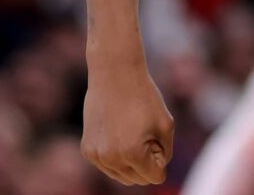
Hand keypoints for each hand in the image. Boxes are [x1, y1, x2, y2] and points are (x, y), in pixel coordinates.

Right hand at [81, 55, 174, 185]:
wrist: (114, 74)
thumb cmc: (144, 97)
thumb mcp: (166, 125)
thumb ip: (165, 153)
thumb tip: (156, 172)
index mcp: (133, 153)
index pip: (155, 177)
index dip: (161, 158)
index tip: (155, 137)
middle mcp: (111, 159)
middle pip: (138, 180)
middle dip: (146, 163)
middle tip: (144, 133)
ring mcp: (96, 156)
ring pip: (121, 176)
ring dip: (131, 162)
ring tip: (132, 132)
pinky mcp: (87, 150)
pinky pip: (108, 165)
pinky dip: (116, 156)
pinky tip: (118, 133)